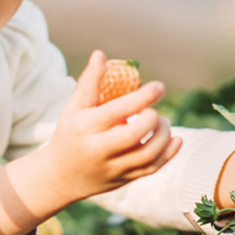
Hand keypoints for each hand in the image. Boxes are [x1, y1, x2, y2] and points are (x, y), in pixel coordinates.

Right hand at [45, 50, 181, 199]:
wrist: (59, 177)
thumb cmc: (70, 134)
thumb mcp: (73, 108)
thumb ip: (89, 82)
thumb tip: (101, 54)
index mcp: (86, 127)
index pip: (118, 110)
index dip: (143, 97)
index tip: (159, 87)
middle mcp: (99, 149)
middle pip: (133, 135)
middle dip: (152, 119)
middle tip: (153, 112)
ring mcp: (112, 168)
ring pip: (147, 155)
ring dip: (163, 136)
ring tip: (162, 123)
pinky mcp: (123, 180)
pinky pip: (151, 169)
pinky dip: (168, 154)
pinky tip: (174, 139)